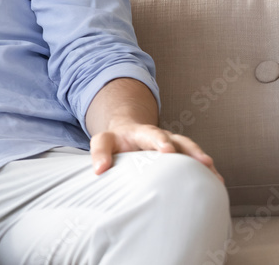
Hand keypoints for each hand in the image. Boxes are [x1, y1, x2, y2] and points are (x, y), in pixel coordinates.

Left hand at [90, 122, 222, 182]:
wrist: (130, 135)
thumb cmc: (117, 142)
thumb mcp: (104, 141)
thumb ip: (100, 151)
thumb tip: (99, 170)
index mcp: (142, 133)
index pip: (150, 134)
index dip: (159, 140)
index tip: (166, 150)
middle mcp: (162, 137)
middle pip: (178, 140)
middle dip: (189, 150)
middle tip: (199, 160)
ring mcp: (175, 146)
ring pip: (190, 150)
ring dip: (201, 160)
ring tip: (214, 174)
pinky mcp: (182, 157)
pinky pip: (196, 163)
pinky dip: (206, 171)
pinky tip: (217, 183)